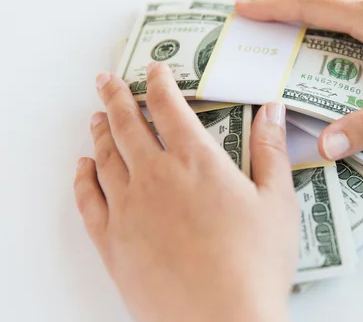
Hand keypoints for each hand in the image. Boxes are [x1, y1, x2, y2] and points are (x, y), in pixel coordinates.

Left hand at [73, 62, 297, 321]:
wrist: (223, 320)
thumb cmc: (256, 263)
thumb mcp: (278, 201)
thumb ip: (271, 149)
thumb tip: (273, 110)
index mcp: (197, 161)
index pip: (170, 107)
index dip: (160, 82)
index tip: (154, 68)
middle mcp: (156, 176)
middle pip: (127, 124)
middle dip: (117, 96)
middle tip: (106, 79)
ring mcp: (129, 208)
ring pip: (105, 156)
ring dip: (100, 130)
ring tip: (96, 115)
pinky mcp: (113, 241)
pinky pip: (88, 199)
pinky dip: (82, 177)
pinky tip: (82, 166)